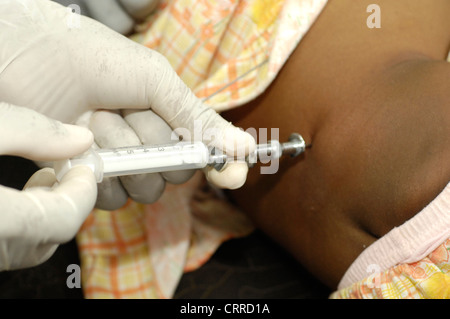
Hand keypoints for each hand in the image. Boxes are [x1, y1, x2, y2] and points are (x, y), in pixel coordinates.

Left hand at [0, 0, 255, 208]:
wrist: (27, 57)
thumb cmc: (92, 57)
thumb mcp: (154, 80)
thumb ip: (197, 117)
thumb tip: (244, 147)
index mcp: (167, 116)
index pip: (205, 150)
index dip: (220, 165)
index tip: (232, 175)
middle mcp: (147, 142)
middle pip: (175, 173)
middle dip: (156, 146)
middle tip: (130, 114)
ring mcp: (118, 162)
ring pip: (144, 188)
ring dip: (123, 155)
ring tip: (97, 121)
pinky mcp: (88, 178)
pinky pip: (111, 198)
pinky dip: (99, 174)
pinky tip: (83, 145)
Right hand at [0, 102, 96, 270]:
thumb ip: (31, 130)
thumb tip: (80, 138)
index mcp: (0, 219)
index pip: (63, 219)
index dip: (83, 191)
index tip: (83, 166)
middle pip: (52, 236)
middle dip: (69, 201)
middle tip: (68, 170)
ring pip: (32, 245)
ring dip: (49, 213)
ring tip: (45, 178)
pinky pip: (11, 245)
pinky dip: (26, 223)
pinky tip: (18, 196)